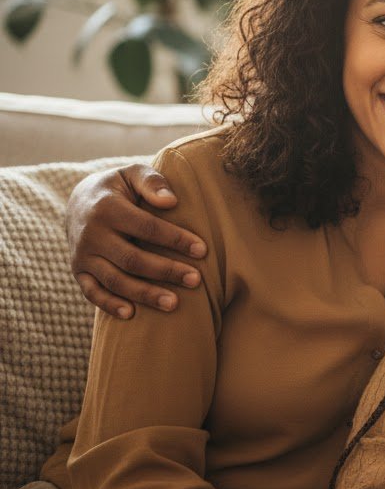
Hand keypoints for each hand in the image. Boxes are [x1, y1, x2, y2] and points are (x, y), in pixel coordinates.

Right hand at [67, 164, 206, 318]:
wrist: (80, 201)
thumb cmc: (119, 188)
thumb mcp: (132, 174)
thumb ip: (152, 182)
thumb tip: (171, 200)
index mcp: (107, 208)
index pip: (146, 228)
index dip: (175, 239)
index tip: (202, 250)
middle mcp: (91, 234)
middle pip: (132, 259)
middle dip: (166, 271)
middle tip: (196, 280)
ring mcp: (83, 256)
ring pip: (115, 280)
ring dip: (145, 294)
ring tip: (174, 304)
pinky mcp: (79, 271)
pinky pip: (92, 293)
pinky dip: (109, 305)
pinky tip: (132, 314)